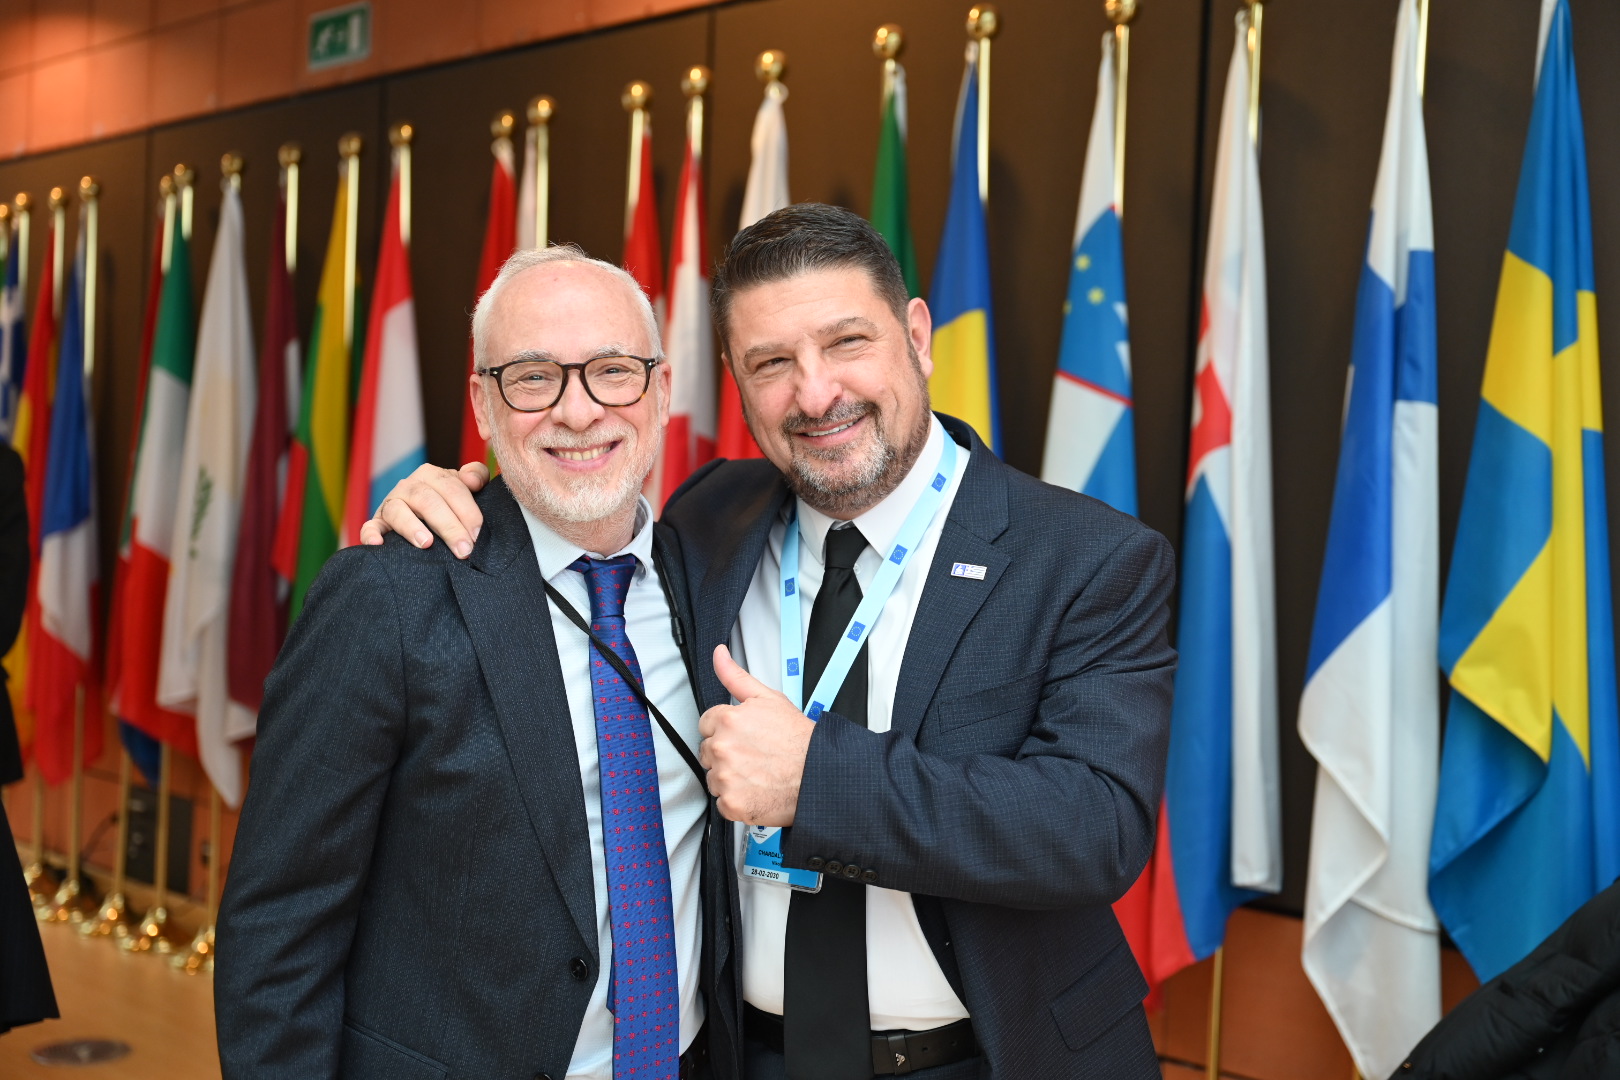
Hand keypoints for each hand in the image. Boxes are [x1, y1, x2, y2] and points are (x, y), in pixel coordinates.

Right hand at [358, 462, 490, 557]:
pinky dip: (371, 534)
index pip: (452, 488)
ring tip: (427, 544)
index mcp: (432, 475)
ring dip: (412, 527)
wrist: (425, 517)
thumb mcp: (464, 487)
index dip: (467, 511)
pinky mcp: (377, 523)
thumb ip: (475, 476)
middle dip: (449, 526)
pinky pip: (370, 526)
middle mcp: (409, 486)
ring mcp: (391, 504)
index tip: (478, 534)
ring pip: (398, 511)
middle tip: (464, 549)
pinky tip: (378, 544)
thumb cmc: (450, 503)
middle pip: (428, 501)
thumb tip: (472, 480)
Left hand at [699, 645, 813, 824]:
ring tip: (757, 773)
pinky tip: (755, 790)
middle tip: (754, 756)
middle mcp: (722, 747)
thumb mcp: (769, 699)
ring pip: (713, 777)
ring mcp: (725, 777)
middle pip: (708, 751)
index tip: (743, 737)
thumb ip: (736, 676)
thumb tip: (719, 655)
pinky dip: (736, 800)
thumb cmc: (799, 740)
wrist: (818, 774)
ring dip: (729, 777)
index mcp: (727, 720)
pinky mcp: (731, 802)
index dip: (725, 730)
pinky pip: (721, 801)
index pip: (706, 724)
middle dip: (726, 753)